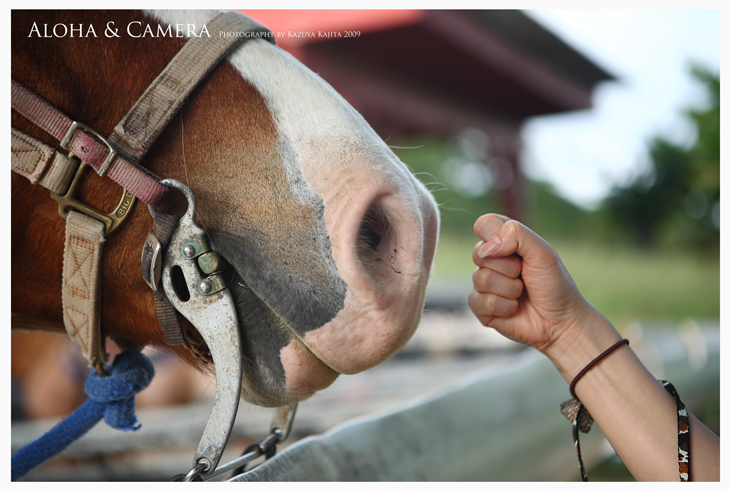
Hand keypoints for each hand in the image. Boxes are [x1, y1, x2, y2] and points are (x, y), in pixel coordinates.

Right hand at [468, 214, 599, 356]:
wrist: (561, 322)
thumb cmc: (554, 284)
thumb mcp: (543, 252)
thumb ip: (516, 235)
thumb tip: (486, 248)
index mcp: (504, 241)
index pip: (484, 224)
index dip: (496, 236)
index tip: (518, 251)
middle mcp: (490, 260)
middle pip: (479, 253)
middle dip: (509, 267)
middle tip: (524, 275)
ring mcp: (483, 284)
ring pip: (481, 278)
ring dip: (510, 289)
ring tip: (522, 293)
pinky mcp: (480, 307)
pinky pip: (479, 301)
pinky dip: (504, 307)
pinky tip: (514, 308)